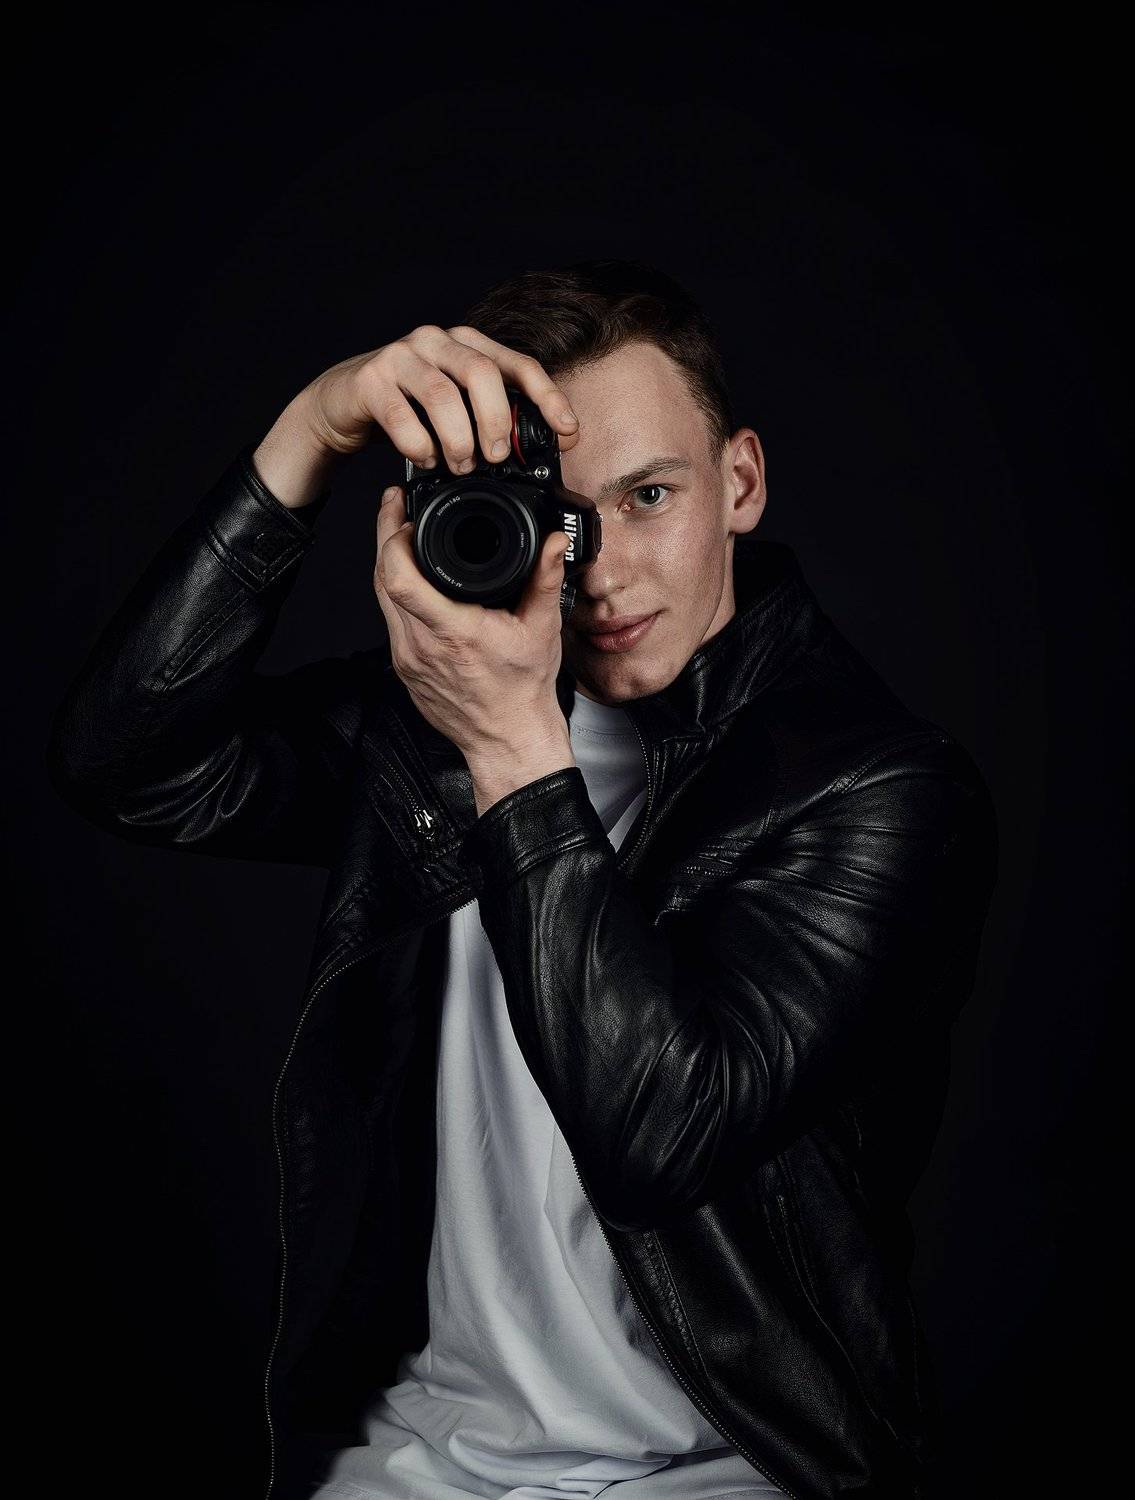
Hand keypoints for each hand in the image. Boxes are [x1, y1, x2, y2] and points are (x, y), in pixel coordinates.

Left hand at [374, 484, 573, 773]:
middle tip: (395, 506)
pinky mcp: (404, 669)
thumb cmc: (523, 690)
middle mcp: (422, 645)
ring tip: (400, 535)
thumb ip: (545, 579)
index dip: (393, 536)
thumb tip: (553, 543)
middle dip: (385, 535)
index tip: (404, 510)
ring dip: (388, 564)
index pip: (401, 578)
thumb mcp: (541, 629)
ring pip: (381, 599)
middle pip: (382, 579)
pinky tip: (410, 580)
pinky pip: (390, 621)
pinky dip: (395, 593)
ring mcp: (407, 659)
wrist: (508, 737)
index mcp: (454, 631)